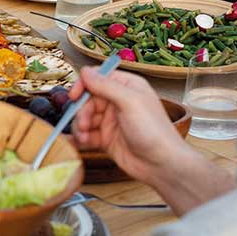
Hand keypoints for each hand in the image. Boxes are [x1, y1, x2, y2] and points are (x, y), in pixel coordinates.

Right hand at [70, 66, 236, 214]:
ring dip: (79, 126)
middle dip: (81, 111)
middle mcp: (118, 101)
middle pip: (87, 99)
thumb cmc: (154, 132)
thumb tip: (86, 71)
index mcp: (127, 87)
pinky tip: (84, 143)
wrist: (161, 164)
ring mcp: (111, 120)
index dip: (83, 85)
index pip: (98, 78)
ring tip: (84, 136)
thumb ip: (106, 86)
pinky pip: (86, 133)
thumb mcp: (130, 102)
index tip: (74, 96)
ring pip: (84, 116)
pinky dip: (81, 137)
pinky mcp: (106, 138)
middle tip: (84, 123)